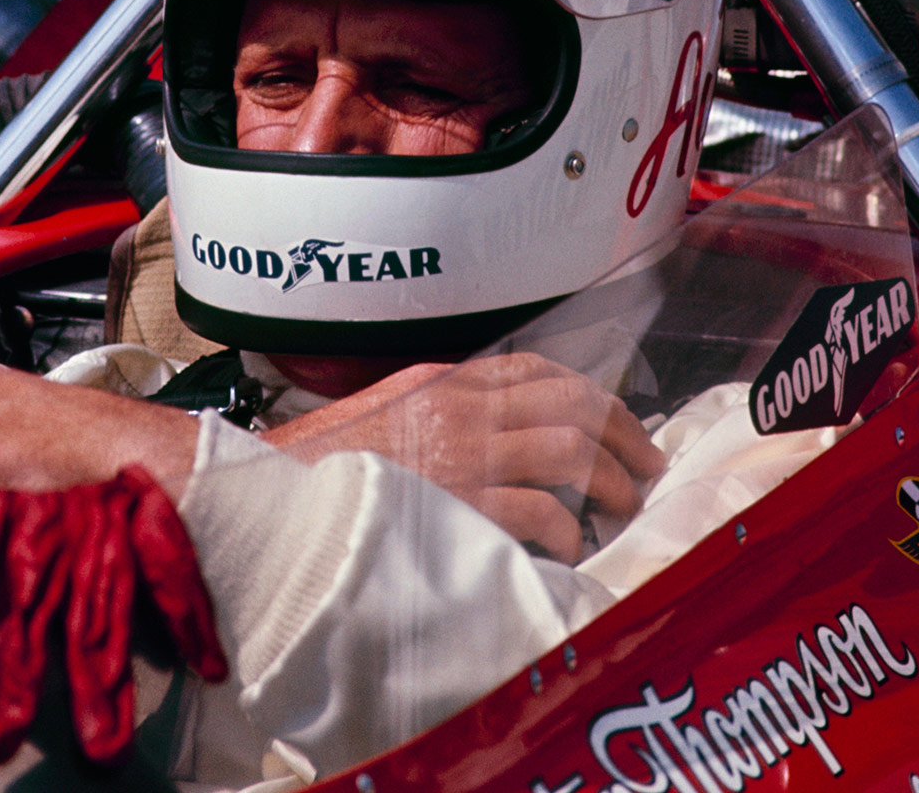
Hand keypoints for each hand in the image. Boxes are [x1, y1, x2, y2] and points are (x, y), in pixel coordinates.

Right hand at [265, 353, 663, 562]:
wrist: (272, 496)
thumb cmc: (319, 465)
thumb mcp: (386, 411)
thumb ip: (441, 411)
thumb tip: (497, 433)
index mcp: (445, 379)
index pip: (541, 370)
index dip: (594, 395)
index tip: (620, 424)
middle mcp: (461, 406)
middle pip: (573, 403)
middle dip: (624, 435)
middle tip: (646, 468)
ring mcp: (463, 453)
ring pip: (570, 449)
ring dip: (609, 482)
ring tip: (622, 509)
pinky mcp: (461, 504)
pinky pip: (542, 511)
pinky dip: (568, 531)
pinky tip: (571, 548)